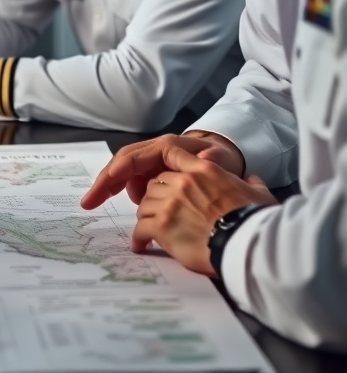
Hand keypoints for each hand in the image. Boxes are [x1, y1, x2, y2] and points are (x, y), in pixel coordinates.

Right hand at [81, 132, 245, 210]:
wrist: (228, 155)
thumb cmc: (223, 160)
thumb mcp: (218, 162)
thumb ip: (204, 163)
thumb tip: (191, 169)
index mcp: (166, 147)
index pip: (130, 160)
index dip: (111, 177)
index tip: (96, 196)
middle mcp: (155, 149)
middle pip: (121, 163)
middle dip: (104, 183)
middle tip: (89, 203)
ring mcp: (154, 158)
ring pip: (128, 172)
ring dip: (122, 188)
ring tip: (138, 209)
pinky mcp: (155, 167)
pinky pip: (137, 178)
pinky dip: (132, 190)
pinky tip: (142, 205)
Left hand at [129, 147, 276, 275]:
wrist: (249, 244)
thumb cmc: (256, 220)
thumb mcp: (259, 195)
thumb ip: (251, 184)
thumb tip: (253, 180)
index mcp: (203, 170)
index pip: (172, 155)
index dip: (164, 168)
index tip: (161, 179)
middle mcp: (183, 182)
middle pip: (155, 184)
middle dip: (156, 198)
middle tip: (159, 212)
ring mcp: (170, 203)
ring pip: (145, 205)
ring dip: (147, 216)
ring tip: (151, 229)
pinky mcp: (162, 225)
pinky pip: (141, 228)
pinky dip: (139, 237)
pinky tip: (141, 244)